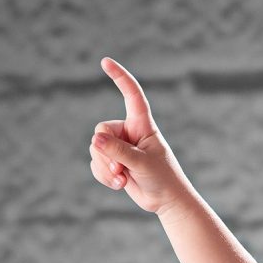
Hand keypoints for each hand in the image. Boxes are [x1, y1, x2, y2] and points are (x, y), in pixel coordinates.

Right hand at [89, 57, 194, 214]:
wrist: (166, 201)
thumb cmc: (163, 179)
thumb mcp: (142, 163)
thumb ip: (119, 151)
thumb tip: (96, 139)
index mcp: (143, 125)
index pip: (131, 96)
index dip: (120, 78)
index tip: (105, 62)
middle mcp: (129, 133)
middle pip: (101, 130)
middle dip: (106, 151)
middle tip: (121, 169)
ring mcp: (120, 147)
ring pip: (96, 149)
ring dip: (105, 167)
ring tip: (122, 179)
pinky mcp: (114, 162)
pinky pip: (96, 164)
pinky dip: (104, 176)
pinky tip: (119, 185)